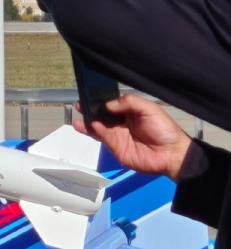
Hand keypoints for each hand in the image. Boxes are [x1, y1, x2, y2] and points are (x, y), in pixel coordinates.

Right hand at [73, 93, 191, 180]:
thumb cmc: (163, 128)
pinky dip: (94, 131)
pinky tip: (88, 125)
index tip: (90, 94)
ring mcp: (117, 134)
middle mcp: (121, 122)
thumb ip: (130, 102)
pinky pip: (102, 137)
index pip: (112, 104)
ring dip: (87, 121)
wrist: (170, 153)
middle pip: (102, 115)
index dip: (101, 99)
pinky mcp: (114, 146)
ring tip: (78, 116)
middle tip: (79, 104)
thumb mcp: (149, 108)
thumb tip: (107, 105)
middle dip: (90, 109)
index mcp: (130, 111)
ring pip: (98, 126)